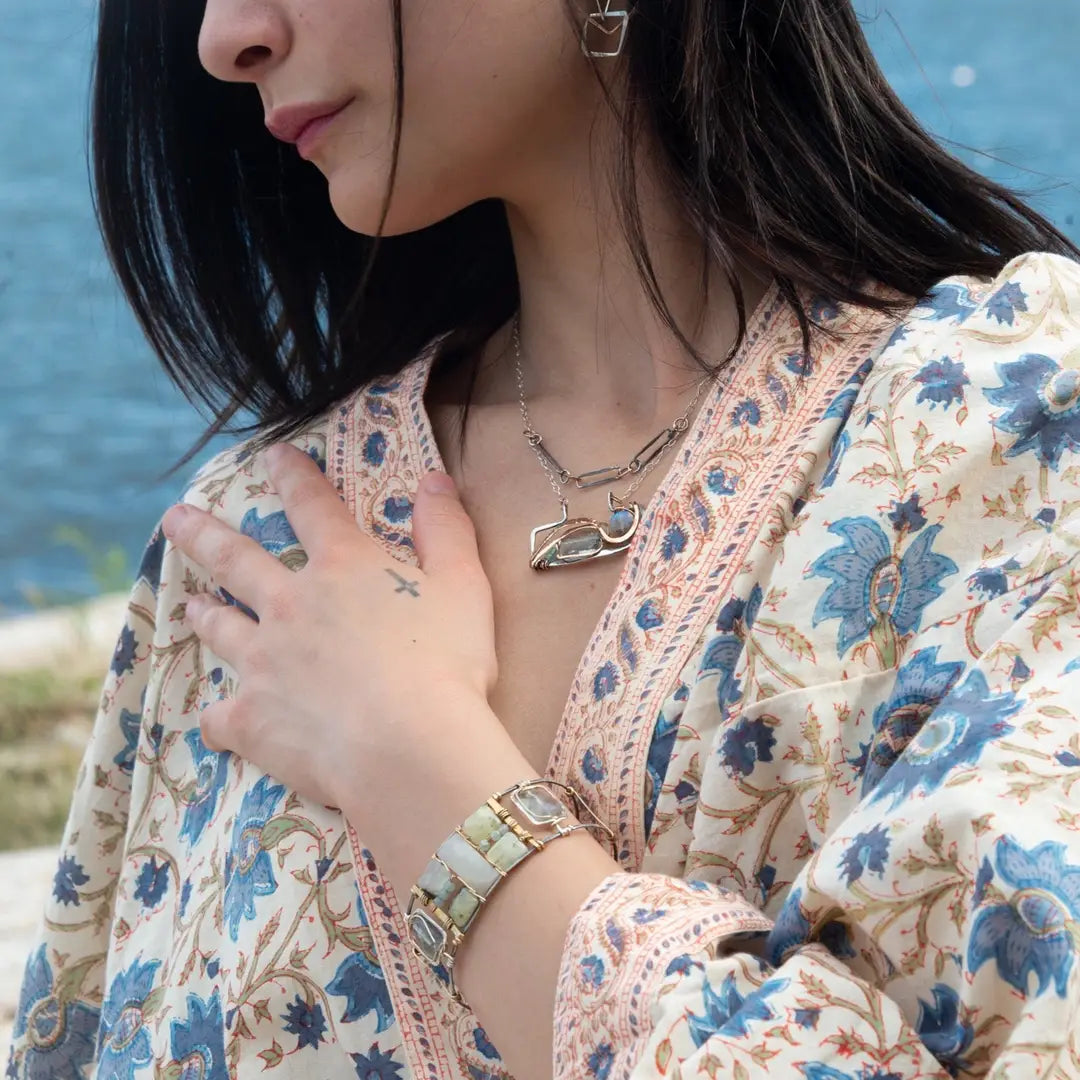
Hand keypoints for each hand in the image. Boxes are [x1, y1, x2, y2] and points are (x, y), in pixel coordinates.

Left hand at [160, 443, 523, 848]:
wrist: (410, 748)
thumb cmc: (447, 663)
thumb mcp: (465, 585)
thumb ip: (447, 529)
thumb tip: (434, 479)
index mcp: (343, 566)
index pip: (312, 506)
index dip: (292, 476)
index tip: (272, 456)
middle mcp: (290, 605)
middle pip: (236, 560)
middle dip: (203, 535)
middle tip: (174, 519)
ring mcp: (263, 662)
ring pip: (221, 629)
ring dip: (205, 615)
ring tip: (189, 607)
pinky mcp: (250, 719)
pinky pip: (219, 716)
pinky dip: (218, 716)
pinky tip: (217, 719)